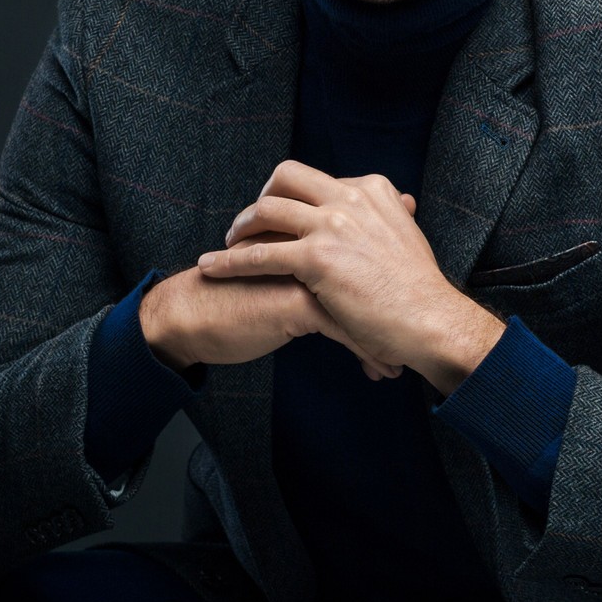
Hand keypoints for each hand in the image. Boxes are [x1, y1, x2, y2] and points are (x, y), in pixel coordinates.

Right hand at [140, 245, 402, 380]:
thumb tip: (348, 273)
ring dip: (385, 337)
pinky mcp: (296, 302)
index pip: (371, 253)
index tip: (405, 314)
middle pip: (375, 275)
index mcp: (316, 232)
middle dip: (395, 312)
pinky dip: (365, 351)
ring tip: (396, 362)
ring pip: (365, 304)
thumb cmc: (237, 294)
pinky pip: (344, 330)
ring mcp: (309, 271)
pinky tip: (376, 370)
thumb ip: (314, 264)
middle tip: (408, 342)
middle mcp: (317, 244)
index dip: (390, 286)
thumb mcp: (283, 272)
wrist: (192, 312)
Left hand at [196, 160, 505, 394]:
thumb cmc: (419, 291)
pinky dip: (229, 261)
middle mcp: (349, 198)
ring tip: (228, 243)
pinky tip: (212, 268)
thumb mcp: (406, 237)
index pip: (318, 180)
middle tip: (252, 222)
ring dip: (240, 226)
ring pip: (266, 210)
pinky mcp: (316, 258)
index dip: (294, 198)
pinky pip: (259, 254)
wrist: (430, 319)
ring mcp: (331, 225)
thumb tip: (396, 206)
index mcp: (371, 190)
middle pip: (286, 177)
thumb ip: (390, 216)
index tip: (283, 218)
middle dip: (263, 196)